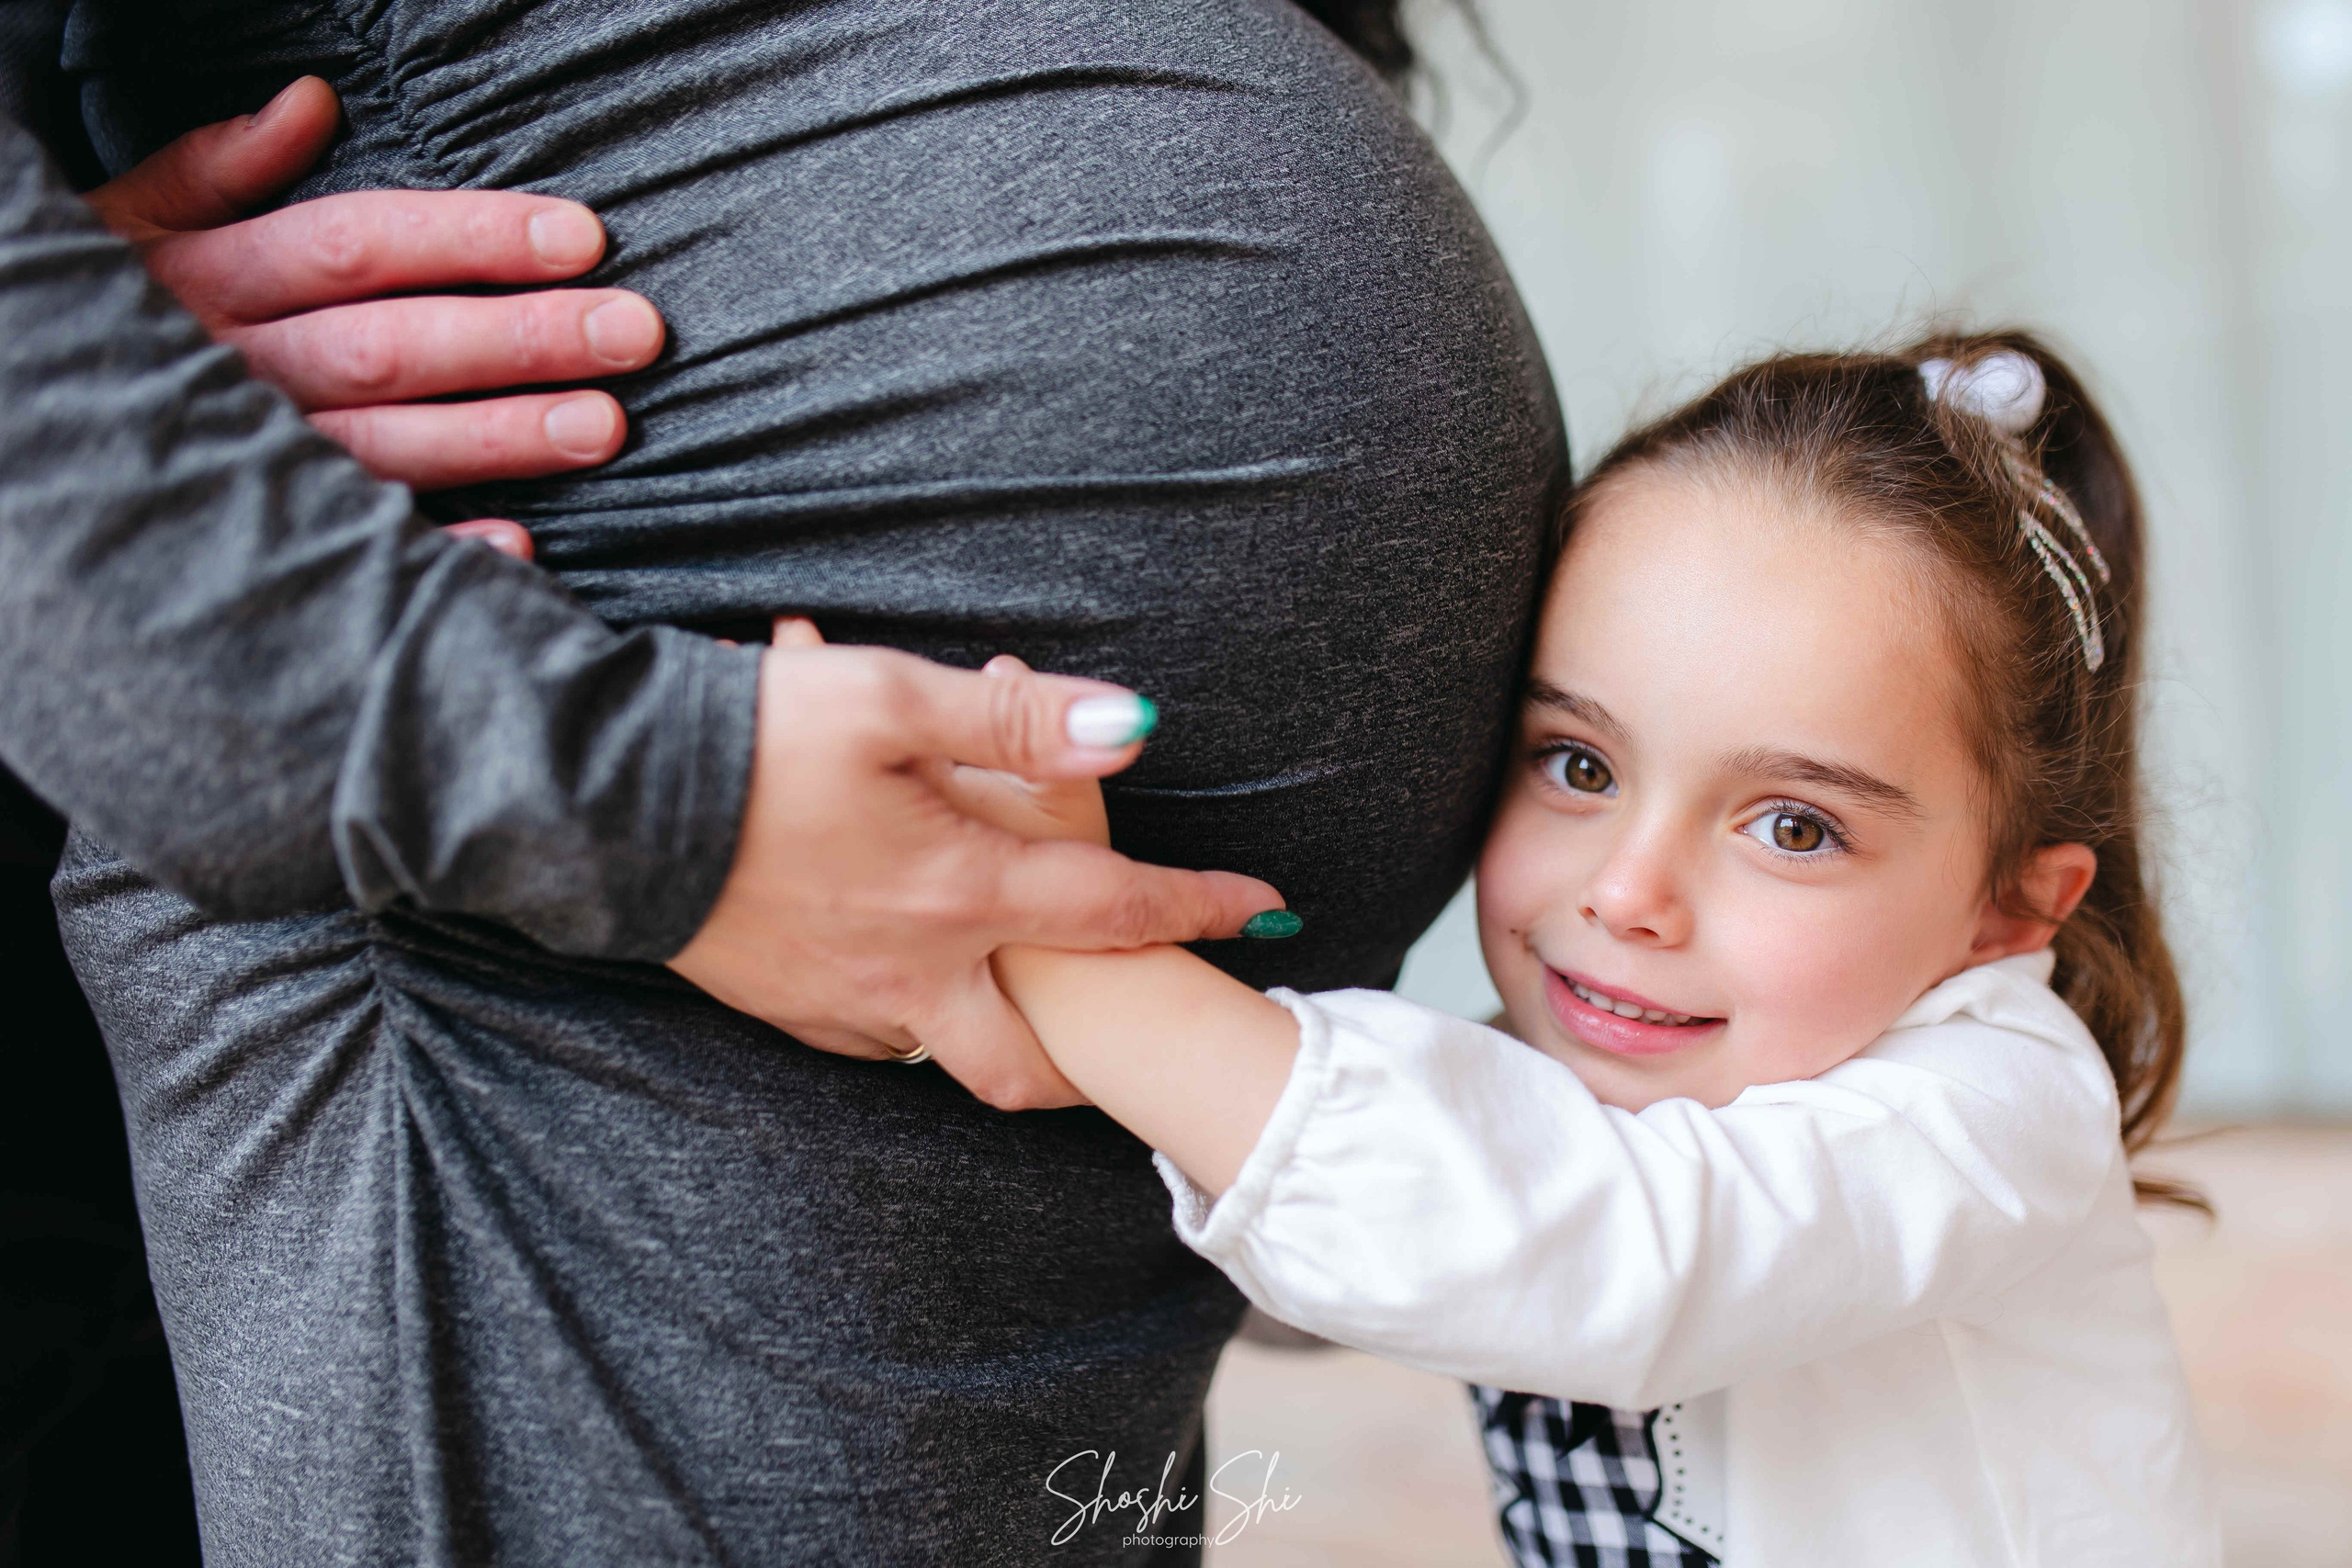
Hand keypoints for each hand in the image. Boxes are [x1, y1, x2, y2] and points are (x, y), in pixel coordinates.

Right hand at [84, 77, 665, 490]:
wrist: (29, 411)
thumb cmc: (115, 303)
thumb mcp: (138, 217)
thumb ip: (222, 165)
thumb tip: (311, 101)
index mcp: (212, 277)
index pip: (357, 247)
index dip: (470, 237)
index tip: (580, 235)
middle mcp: (237, 369)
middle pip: (393, 348)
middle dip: (520, 339)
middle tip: (633, 333)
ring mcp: (256, 458)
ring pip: (391, 448)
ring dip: (501, 439)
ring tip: (606, 426)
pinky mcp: (268, 536)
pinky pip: (361, 548)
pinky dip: (441, 551)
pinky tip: (521, 546)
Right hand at [668, 619, 1287, 1110]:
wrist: (602, 807)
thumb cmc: (754, 740)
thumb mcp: (893, 698)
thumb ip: (1019, 720)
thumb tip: (1136, 726)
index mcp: (957, 890)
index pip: (1112, 912)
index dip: (1200, 908)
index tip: (1265, 909)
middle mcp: (912, 970)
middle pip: (1029, 1065)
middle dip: (1093, 1063)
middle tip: (1125, 1032)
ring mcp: (842, 1003)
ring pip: (946, 1056)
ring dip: (1000, 1036)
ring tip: (1020, 992)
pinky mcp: (781, 1009)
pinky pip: (872, 1037)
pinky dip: (914, 1017)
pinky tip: (908, 966)